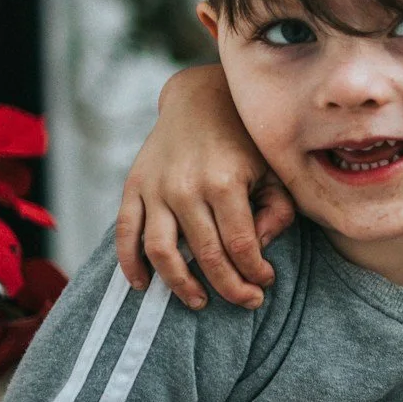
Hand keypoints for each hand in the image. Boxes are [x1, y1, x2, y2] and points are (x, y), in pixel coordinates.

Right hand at [115, 64, 294, 310]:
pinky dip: (130, 263)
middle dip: (230, 287)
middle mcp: (186, 187)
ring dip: (180, 285)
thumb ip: (277, 212)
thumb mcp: (273, 171)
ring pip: (162, 251)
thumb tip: (258, 250)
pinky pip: (125, 232)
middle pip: (207, 255)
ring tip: (199, 302)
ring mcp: (156, 188)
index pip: (242, 246)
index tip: (265, 283)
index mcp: (225, 182)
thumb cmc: (245, 141)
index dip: (255, 273)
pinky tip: (142, 285)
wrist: (201, 99)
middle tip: (246, 301)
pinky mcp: (133, 186)